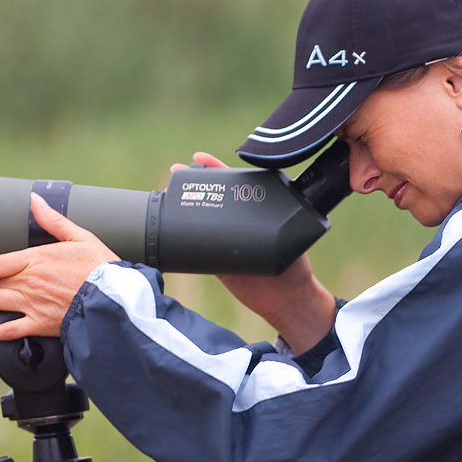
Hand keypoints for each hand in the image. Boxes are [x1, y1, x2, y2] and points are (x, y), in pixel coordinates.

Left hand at [0, 193, 120, 339]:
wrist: (114, 297)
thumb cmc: (101, 267)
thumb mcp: (81, 237)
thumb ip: (53, 220)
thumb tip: (35, 200)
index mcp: (35, 259)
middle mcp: (28, 282)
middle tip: (6, 284)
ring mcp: (32, 305)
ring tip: (1, 302)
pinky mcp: (39, 325)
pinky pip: (7, 331)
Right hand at [171, 153, 337, 353]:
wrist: (286, 303)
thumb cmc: (296, 268)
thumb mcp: (291, 239)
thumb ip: (281, 225)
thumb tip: (268, 206)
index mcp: (258, 209)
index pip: (236, 182)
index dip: (217, 168)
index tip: (199, 158)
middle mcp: (240, 221)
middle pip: (214, 195)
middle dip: (194, 180)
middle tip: (176, 172)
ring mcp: (226, 239)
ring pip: (200, 216)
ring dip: (182, 203)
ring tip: (166, 192)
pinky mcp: (215, 260)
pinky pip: (194, 244)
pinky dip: (179, 234)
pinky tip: (166, 223)